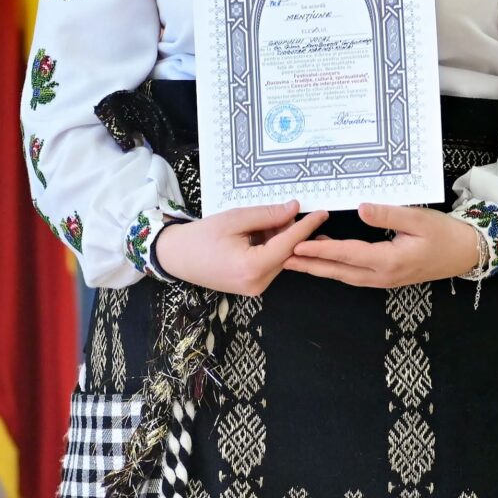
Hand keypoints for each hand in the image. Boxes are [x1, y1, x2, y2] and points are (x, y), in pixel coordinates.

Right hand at [150, 202, 326, 296]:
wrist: (175, 256)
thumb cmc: (200, 237)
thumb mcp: (234, 219)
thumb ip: (267, 215)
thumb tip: (294, 209)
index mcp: (252, 268)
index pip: (289, 244)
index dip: (306, 226)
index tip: (323, 213)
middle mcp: (257, 283)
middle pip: (287, 252)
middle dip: (289, 230)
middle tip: (284, 209)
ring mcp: (255, 288)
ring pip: (280, 257)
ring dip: (278, 238)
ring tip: (262, 222)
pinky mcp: (252, 286)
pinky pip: (270, 263)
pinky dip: (270, 247)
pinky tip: (259, 234)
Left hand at [286, 204, 487, 289]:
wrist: (465, 253)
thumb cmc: (444, 233)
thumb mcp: (419, 218)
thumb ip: (388, 214)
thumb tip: (360, 209)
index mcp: (388, 260)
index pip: (346, 254)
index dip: (319, 249)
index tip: (296, 244)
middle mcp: (381, 275)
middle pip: (338, 271)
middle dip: (309, 264)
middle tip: (281, 258)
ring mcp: (383, 279)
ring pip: (343, 275)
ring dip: (319, 267)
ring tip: (295, 258)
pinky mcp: (385, 277)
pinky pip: (353, 274)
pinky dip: (335, 267)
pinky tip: (326, 257)